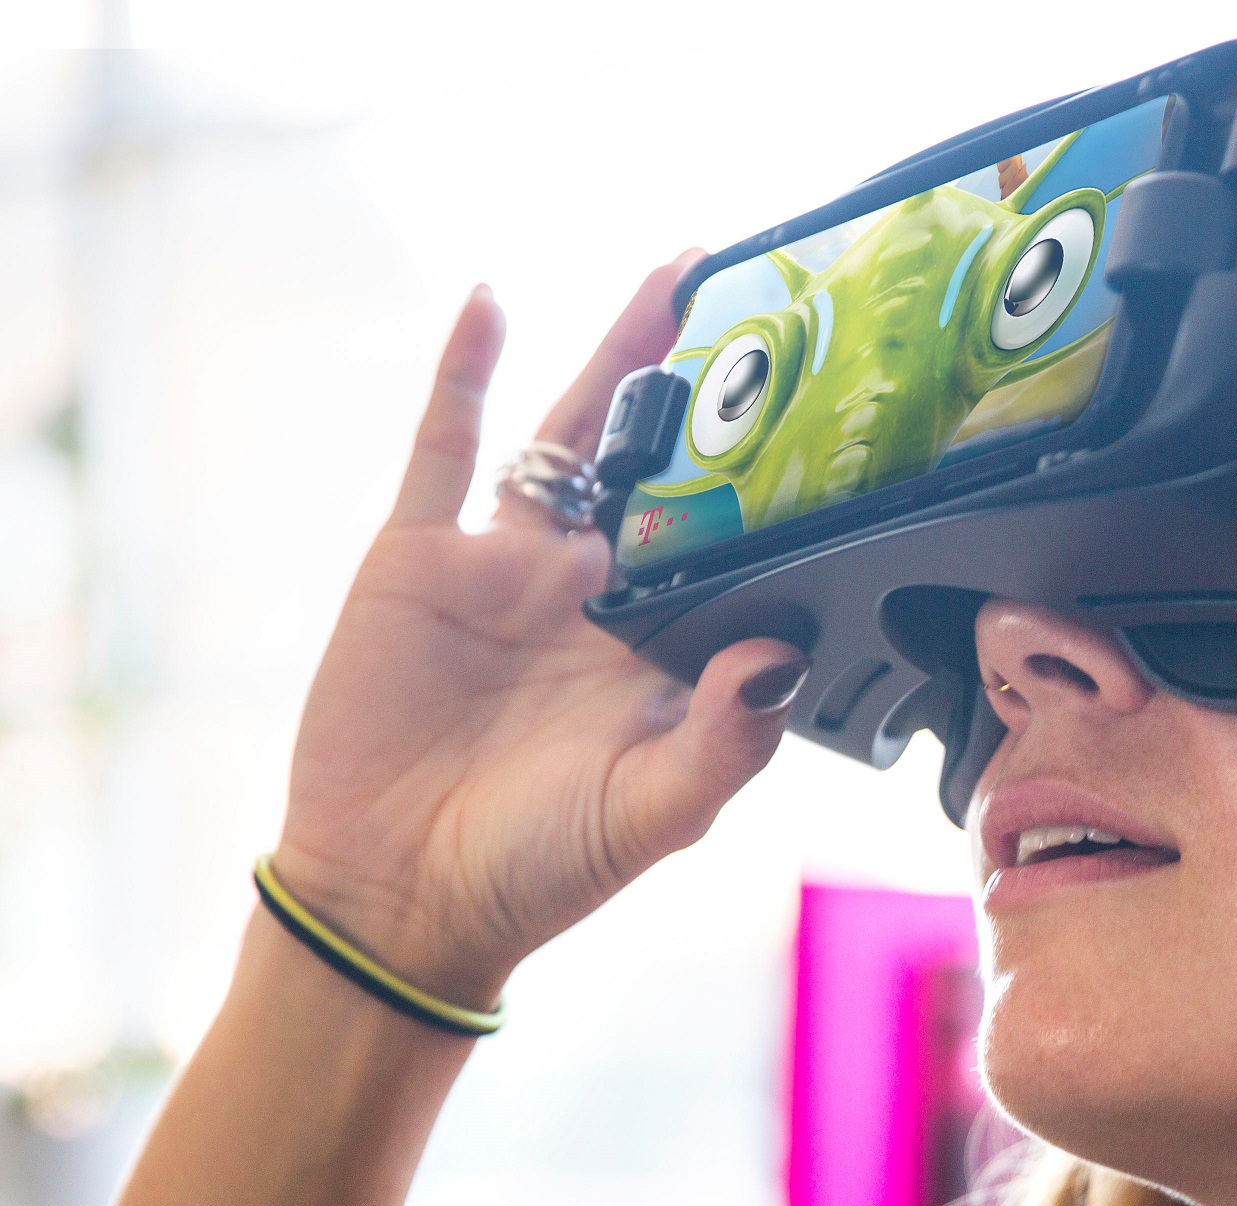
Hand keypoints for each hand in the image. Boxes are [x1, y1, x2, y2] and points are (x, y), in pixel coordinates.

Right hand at [271, 263, 806, 1006]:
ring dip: (619, 356)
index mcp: (659, 647)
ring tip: (675, 275)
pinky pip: (444, 447)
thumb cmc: (536, 872)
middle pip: (663, 465)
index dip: (776, 482)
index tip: (839, 416)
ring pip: (575, 436)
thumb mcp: (653, 814)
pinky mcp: (420, 559)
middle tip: (771, 297)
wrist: (397, 899)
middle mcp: (591, 594)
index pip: (733, 541)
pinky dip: (461, 372)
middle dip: (712, 387)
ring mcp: (506, 567)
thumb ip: (727, 740)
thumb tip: (776, 655)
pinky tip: (489, 300)